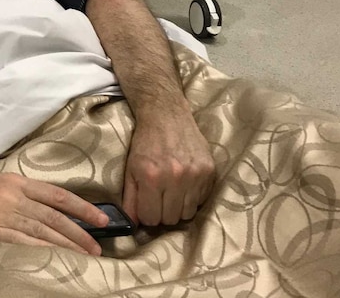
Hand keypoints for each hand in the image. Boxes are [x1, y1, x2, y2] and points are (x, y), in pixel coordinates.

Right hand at [0, 173, 108, 254]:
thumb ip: (18, 195)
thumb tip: (47, 210)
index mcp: (13, 181)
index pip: (56, 194)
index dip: (81, 207)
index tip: (101, 219)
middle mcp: (10, 195)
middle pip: (54, 215)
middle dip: (79, 232)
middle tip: (98, 246)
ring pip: (42, 231)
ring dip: (66, 245)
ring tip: (84, 256)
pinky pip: (21, 243)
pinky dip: (41, 251)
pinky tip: (56, 259)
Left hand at [121, 109, 215, 225]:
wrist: (166, 115)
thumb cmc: (145, 142)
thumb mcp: (130, 169)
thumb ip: (130, 199)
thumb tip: (131, 225)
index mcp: (151, 176)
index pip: (151, 218)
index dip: (147, 215)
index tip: (146, 207)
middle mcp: (175, 177)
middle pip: (171, 219)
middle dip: (162, 213)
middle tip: (159, 199)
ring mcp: (195, 174)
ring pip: (188, 214)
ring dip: (178, 207)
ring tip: (172, 191)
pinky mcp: (210, 171)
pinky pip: (202, 200)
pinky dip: (193, 197)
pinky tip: (185, 183)